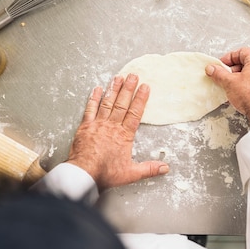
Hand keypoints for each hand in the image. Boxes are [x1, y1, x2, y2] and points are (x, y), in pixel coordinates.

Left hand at [67, 74, 169, 190]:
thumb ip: (149, 168)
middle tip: (133, 75)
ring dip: (114, 89)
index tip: (145, 87)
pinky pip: (90, 109)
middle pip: (122, 104)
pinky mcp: (85, 126)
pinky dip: (94, 98)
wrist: (84, 172)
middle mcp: (112, 126)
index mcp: (124, 135)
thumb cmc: (106, 173)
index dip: (141, 99)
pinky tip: (97, 89)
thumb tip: (165, 168)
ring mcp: (98, 124)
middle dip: (128, 88)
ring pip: (107, 103)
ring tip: (119, 77)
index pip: (135, 113)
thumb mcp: (131, 173)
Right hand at [205, 47, 249, 125]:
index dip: (228, 58)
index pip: (241, 52)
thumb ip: (218, 73)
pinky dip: (248, 84)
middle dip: (233, 68)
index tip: (221, 65)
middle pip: (247, 62)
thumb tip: (212, 69)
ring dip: (240, 77)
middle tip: (224, 76)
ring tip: (232, 86)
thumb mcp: (229, 82)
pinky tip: (241, 93)